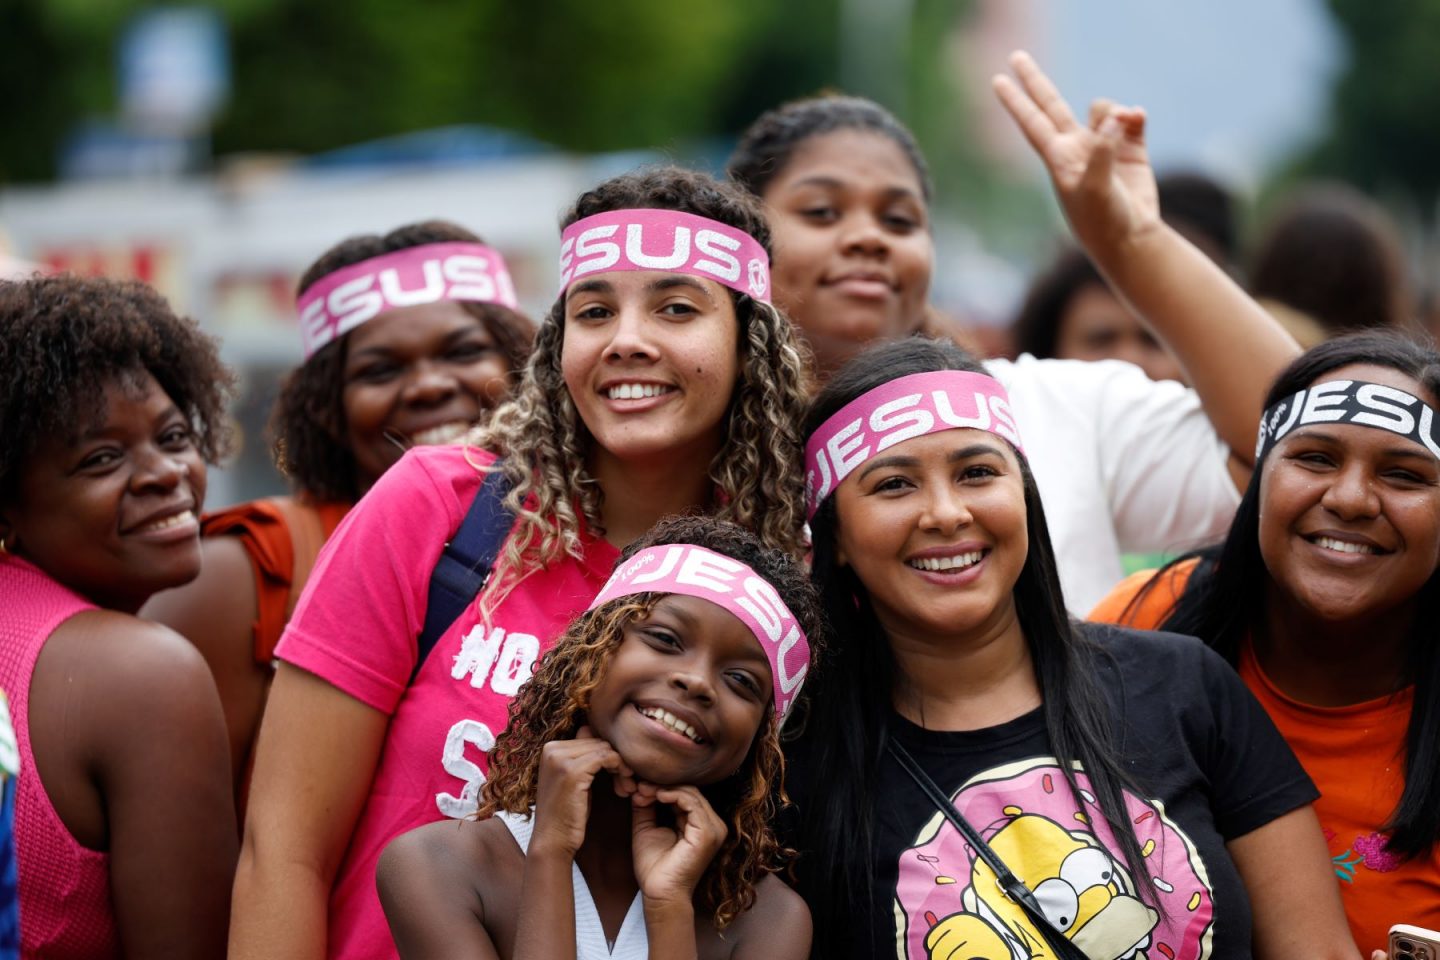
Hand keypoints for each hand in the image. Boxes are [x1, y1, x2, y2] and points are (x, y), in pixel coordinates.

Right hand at [530, 726, 632, 858]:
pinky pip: (606, 757)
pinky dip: (619, 769)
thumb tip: (591, 729)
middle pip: (598, 742)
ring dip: (621, 767)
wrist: (552, 842)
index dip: (608, 756)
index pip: (589, 737)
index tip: (618, 776)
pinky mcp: (572, 771)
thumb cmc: (566, 814)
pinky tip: (624, 786)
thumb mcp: (573, 779)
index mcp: (549, 748)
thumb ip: (581, 756)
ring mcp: (560, 759)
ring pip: (604, 749)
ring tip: (626, 787)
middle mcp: (551, 749)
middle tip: (627, 784)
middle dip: (616, 762)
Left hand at [631, 785, 726, 907]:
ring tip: (644, 792)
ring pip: (691, 793)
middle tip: (640, 787)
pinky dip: (673, 794)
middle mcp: (713, 825)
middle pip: (690, 791)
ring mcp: (713, 829)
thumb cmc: (654, 867)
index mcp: (701, 824)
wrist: (659, 893)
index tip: (639, 787)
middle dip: (662, 785)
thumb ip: (646, 806)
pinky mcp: (707, 833)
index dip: (662, 787)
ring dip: (664, 789)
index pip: (686, 794)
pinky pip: (692, 803)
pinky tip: (657, 796)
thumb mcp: (647, 827)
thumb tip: (640, 785)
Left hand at [992, 50, 1159, 261]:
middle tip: (1017, 56)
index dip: (1016, 100)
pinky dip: (1134, 114)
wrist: (1130, 241)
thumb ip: (1102, 151)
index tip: (997, 79)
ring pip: (1103, 109)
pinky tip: (1137, 120)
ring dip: (1113, 111)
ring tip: (1123, 127)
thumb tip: (1115, 117)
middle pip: (1052, 105)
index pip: (1032, 121)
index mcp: (1059, 158)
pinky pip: (1131, 118)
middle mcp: (1077, 148)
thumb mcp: (1096, 189)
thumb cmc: (1104, 222)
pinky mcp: (1130, 151)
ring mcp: (1103, 148)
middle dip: (1035, 81)